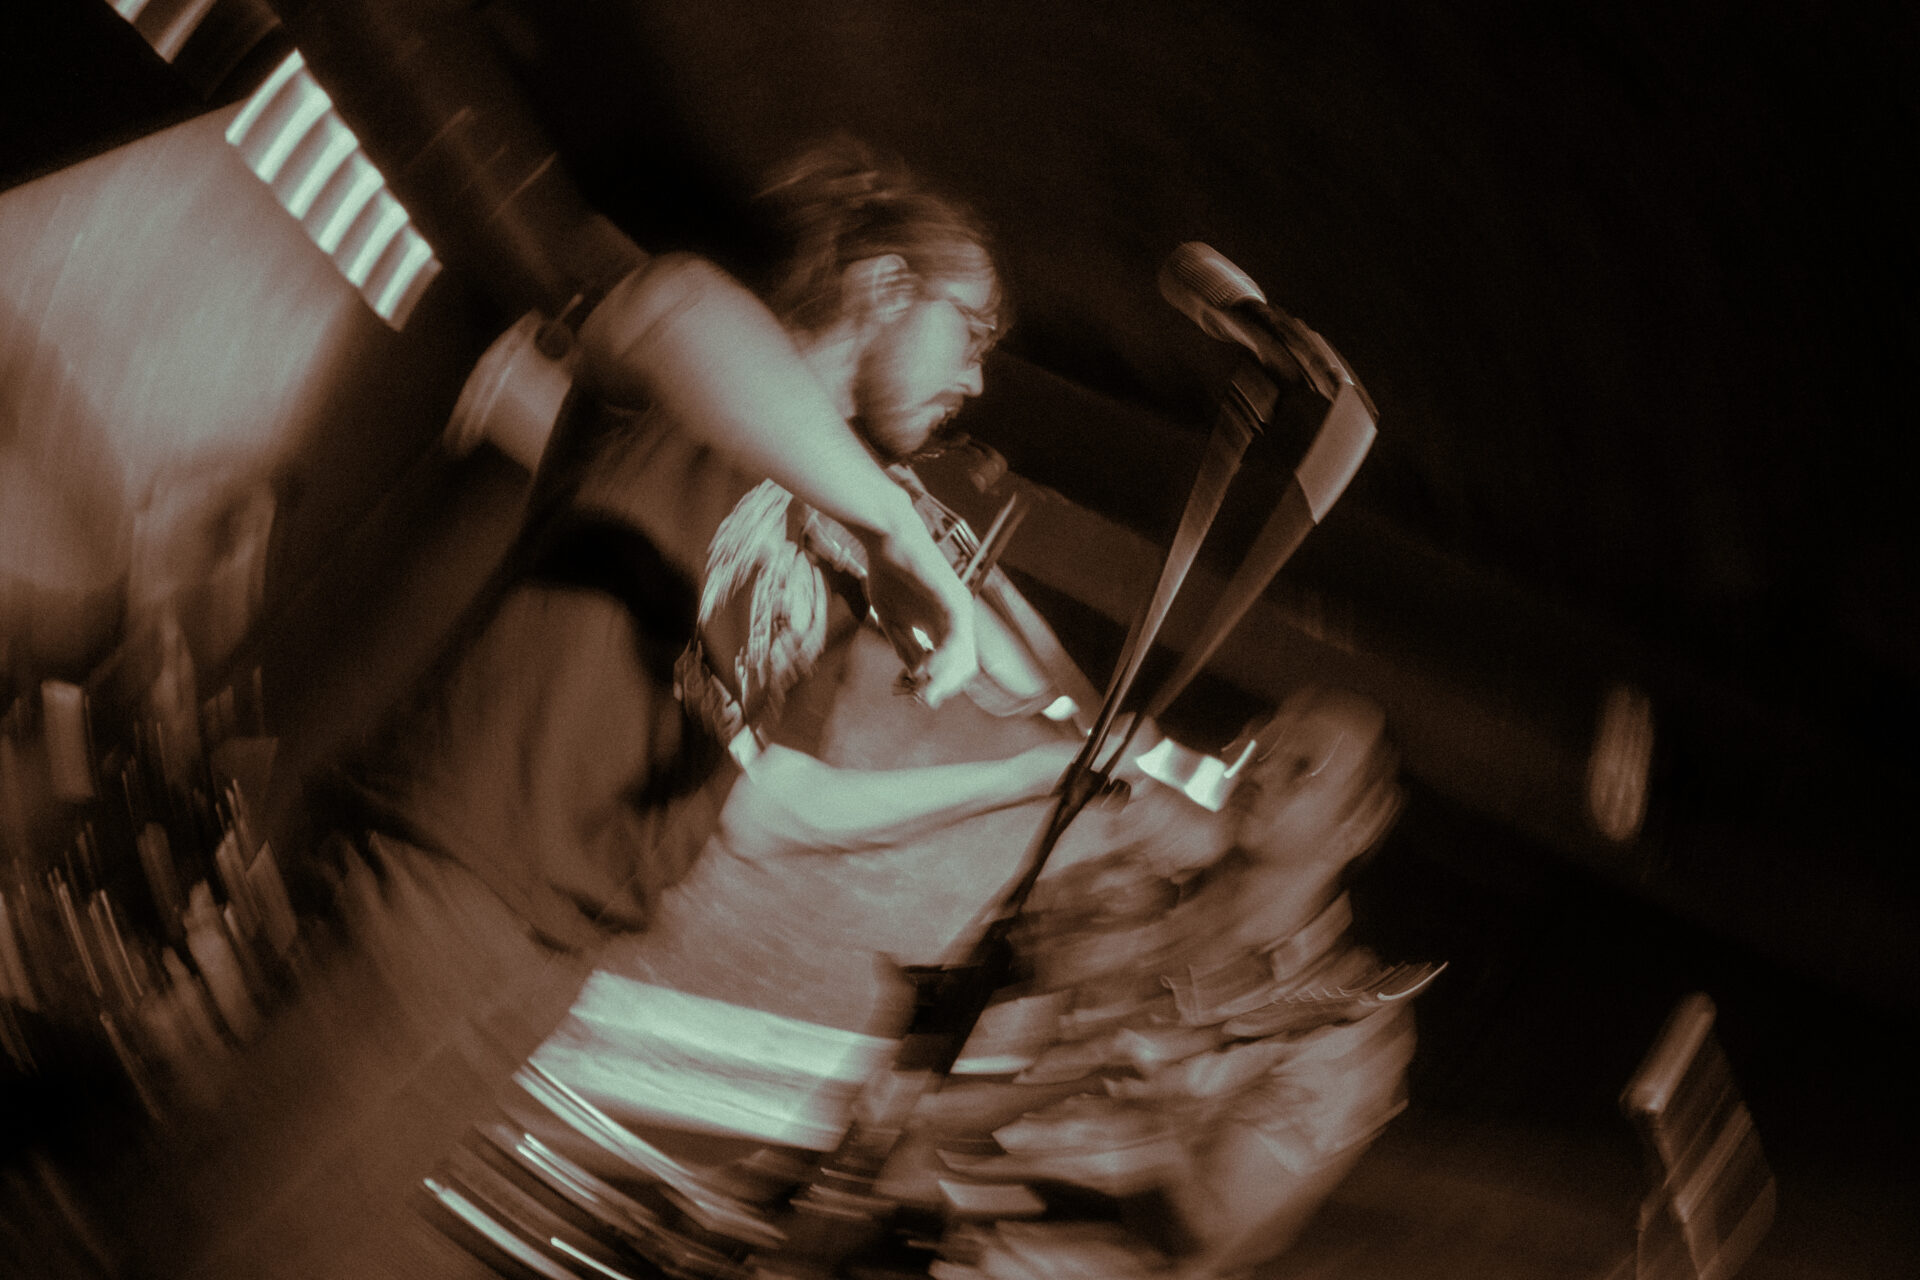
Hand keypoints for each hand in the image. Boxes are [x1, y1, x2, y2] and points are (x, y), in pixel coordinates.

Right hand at [857, 511, 978, 706]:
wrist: (887, 539)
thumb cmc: (889, 573)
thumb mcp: (894, 620)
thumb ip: (906, 646)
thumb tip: (916, 677)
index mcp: (943, 626)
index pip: (951, 668)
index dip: (934, 685)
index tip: (910, 693)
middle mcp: (956, 621)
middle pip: (962, 669)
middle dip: (942, 688)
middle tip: (920, 698)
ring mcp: (958, 610)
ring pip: (963, 658)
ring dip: (944, 680)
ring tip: (923, 692)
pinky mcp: (953, 599)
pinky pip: (955, 637)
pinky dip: (943, 658)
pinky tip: (926, 670)